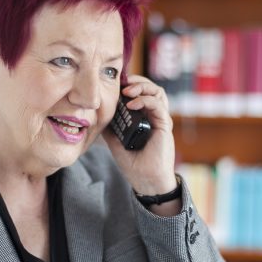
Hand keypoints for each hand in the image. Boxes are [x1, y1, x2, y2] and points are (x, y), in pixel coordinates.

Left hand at [102, 75, 176, 196]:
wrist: (144, 180)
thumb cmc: (132, 162)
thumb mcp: (114, 140)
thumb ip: (110, 126)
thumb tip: (97, 113)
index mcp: (144, 117)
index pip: (141, 92)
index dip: (131, 84)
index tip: (116, 83)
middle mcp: (154, 116)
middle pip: (151, 88)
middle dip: (137, 81)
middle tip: (123, 83)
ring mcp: (160, 120)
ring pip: (158, 92)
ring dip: (142, 87)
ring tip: (128, 91)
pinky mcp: (165, 126)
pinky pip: (158, 106)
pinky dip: (145, 101)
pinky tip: (132, 105)